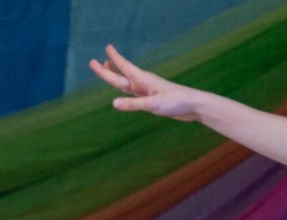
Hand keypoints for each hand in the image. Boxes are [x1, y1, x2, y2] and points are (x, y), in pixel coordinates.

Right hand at [89, 45, 204, 121]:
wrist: (194, 106)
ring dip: (115, 75)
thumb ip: (133, 104)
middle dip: (107, 69)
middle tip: (93, 61)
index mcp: (144, 80)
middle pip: (120, 75)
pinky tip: (124, 88)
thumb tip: (113, 103)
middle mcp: (143, 83)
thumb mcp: (154, 104)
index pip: (125, 67)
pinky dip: (125, 88)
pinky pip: (133, 92)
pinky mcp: (151, 98)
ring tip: (107, 66)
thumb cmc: (176, 102)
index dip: (115, 58)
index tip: (107, 47)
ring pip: (126, 82)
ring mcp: (147, 91)